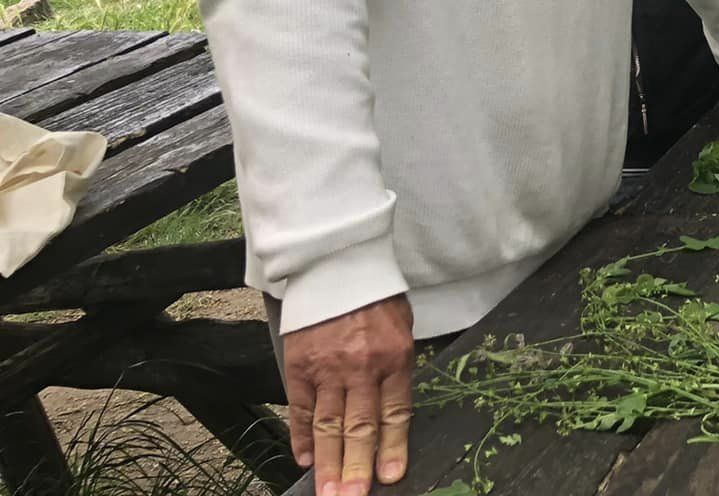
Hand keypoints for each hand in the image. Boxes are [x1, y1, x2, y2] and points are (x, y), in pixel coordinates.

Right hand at [281, 293, 414, 495]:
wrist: (338, 263)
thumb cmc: (376, 296)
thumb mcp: (402, 328)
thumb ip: (396, 370)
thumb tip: (390, 416)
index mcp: (395, 356)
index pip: (395, 413)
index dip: (392, 449)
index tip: (389, 477)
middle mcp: (362, 366)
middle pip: (360, 427)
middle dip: (357, 469)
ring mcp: (328, 368)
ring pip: (328, 426)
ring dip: (329, 464)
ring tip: (330, 493)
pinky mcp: (299, 365)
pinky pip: (300, 409)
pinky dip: (301, 438)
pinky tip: (305, 460)